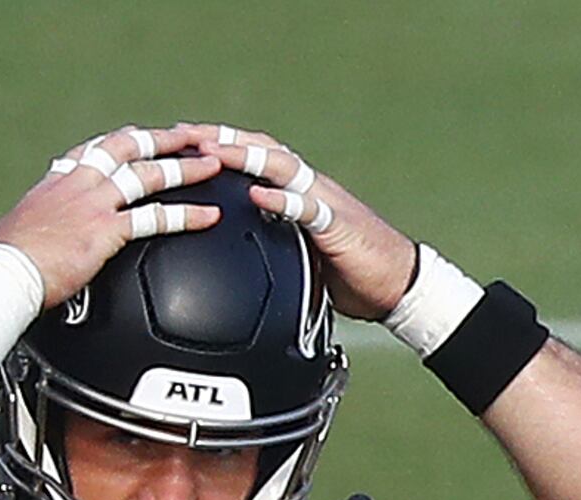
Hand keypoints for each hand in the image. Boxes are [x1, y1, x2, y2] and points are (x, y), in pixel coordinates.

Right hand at [0, 124, 228, 307]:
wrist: (4, 272)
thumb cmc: (5, 260)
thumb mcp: (12, 231)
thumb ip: (27, 227)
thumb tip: (5, 236)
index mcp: (56, 183)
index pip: (93, 149)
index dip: (120, 140)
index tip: (138, 133)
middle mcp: (77, 184)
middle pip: (126, 148)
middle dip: (161, 139)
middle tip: (190, 135)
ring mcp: (93, 203)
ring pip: (148, 175)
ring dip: (185, 167)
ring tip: (214, 164)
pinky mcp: (106, 229)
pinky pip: (156, 218)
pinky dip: (188, 215)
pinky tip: (212, 216)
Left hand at [190, 124, 421, 320]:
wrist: (401, 285)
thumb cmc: (355, 270)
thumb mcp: (303, 250)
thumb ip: (276, 237)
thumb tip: (239, 242)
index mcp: (301, 191)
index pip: (256, 153)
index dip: (219, 142)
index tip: (181, 138)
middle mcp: (311, 187)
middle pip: (261, 147)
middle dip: (219, 137)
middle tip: (180, 133)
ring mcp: (326, 203)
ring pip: (280, 166)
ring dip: (243, 155)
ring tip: (211, 150)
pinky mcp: (339, 227)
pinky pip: (307, 207)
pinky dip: (281, 199)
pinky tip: (257, 193)